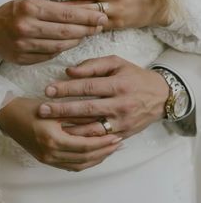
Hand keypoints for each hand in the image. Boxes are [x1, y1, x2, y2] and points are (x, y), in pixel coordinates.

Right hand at [0, 0, 107, 64]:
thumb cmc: (16, 11)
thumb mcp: (33, 2)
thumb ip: (58, 7)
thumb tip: (87, 9)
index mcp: (29, 8)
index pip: (65, 14)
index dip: (87, 16)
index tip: (102, 16)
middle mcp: (25, 27)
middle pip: (65, 31)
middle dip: (86, 29)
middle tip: (100, 26)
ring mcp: (23, 46)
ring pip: (59, 46)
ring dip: (76, 41)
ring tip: (87, 34)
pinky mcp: (22, 59)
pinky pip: (49, 56)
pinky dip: (62, 50)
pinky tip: (70, 43)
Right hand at [0, 97, 120, 171]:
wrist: (8, 117)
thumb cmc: (31, 107)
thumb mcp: (54, 108)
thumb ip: (76, 115)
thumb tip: (99, 120)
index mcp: (52, 139)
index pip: (84, 146)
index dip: (102, 143)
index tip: (116, 136)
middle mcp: (50, 153)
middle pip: (84, 158)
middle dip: (104, 151)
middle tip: (118, 144)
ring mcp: (48, 159)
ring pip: (79, 165)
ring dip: (97, 158)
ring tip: (110, 150)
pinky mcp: (46, 160)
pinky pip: (70, 166)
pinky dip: (85, 162)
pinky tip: (95, 155)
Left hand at [38, 55, 168, 139]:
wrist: (160, 96)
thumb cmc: (134, 76)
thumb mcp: (117, 63)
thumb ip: (93, 65)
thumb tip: (69, 71)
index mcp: (119, 84)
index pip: (88, 87)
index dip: (67, 89)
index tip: (48, 90)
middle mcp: (121, 104)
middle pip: (87, 109)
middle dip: (62, 110)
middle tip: (42, 110)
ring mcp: (122, 122)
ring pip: (92, 129)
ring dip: (69, 128)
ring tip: (49, 126)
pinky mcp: (123, 134)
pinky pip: (100, 139)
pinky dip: (83, 139)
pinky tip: (67, 137)